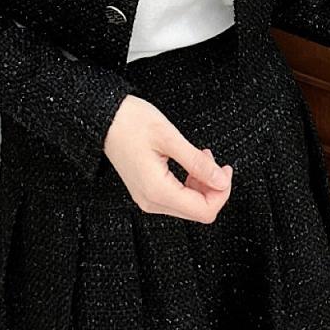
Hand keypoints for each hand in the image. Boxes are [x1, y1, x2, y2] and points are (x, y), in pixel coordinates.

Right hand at [103, 94, 232, 222]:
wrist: (104, 118)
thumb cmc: (130, 122)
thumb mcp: (170, 138)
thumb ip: (198, 163)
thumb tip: (221, 180)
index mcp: (157, 190)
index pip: (204, 211)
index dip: (222, 192)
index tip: (225, 170)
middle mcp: (151, 200)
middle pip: (198, 211)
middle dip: (213, 187)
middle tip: (213, 160)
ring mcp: (147, 197)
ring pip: (189, 204)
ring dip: (202, 183)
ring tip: (201, 156)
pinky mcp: (146, 190)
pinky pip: (177, 196)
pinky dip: (190, 182)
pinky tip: (191, 162)